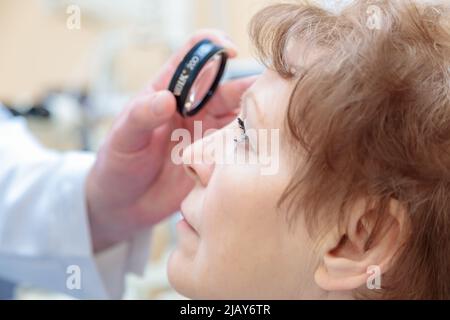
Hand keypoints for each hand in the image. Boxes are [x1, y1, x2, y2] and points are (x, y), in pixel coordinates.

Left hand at [86, 30, 255, 250]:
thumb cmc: (117, 164)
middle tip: (270, 92)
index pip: (194, 55)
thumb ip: (142, 116)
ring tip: (271, 124)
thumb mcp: (123, 137)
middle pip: (228, 88)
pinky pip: (239, 148)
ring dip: (256, 119)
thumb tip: (167, 99)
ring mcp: (207, 134)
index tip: (229, 50)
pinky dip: (252, 146)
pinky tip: (262, 151)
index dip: (213, 45)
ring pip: (240, 118)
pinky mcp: (215, 160)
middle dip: (250, 87)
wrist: (124, 204)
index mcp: (170, 90)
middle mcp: (194, 108)